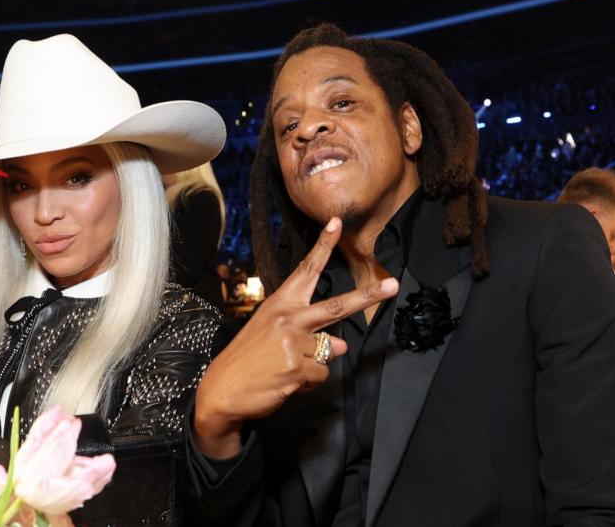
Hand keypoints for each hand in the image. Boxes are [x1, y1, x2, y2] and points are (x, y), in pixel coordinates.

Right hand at [193, 217, 398, 458]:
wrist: (221, 390)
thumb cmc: (247, 360)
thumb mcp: (273, 336)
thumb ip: (308, 334)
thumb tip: (341, 345)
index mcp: (280, 304)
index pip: (305, 270)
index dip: (323, 246)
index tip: (337, 223)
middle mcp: (288, 318)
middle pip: (336, 306)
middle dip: (368, 296)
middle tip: (393, 285)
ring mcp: (293, 343)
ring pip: (329, 352)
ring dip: (314, 364)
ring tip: (284, 368)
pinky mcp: (297, 367)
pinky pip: (321, 374)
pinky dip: (308, 382)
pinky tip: (285, 381)